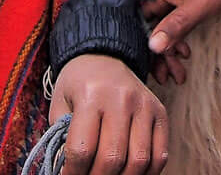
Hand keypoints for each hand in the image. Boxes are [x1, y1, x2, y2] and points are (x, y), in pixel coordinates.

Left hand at [51, 54, 167, 174]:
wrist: (103, 58)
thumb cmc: (77, 86)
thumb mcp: (60, 105)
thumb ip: (62, 138)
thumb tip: (68, 171)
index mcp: (90, 95)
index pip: (82, 149)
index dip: (73, 173)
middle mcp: (121, 98)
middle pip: (112, 158)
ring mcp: (144, 105)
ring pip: (138, 160)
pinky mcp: (160, 112)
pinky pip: (160, 155)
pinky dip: (147, 173)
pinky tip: (130, 173)